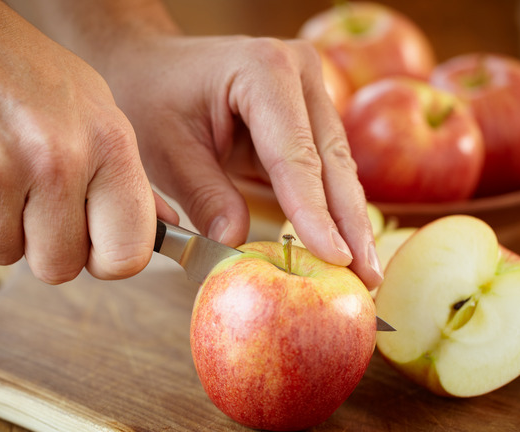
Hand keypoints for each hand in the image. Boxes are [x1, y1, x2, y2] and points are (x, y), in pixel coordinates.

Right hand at [0, 1, 172, 282]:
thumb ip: (126, 175)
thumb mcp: (92, 107)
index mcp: (108, 144)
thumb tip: (163, 225)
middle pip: (59, 268)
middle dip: (41, 243)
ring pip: (3, 255)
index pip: (127, 254)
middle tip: (29, 198)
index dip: (105, 259)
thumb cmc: (18, 69)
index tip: (90, 244)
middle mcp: (59, 160)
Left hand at [101, 35, 383, 288]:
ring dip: (349, 220)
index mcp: (263, 69)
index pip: (296, 154)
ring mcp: (310, 90)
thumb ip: (204, 196)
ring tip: (365, 272)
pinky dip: (333, 206)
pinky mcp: (309, 114)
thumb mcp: (167, 151)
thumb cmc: (153, 101)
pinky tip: (344, 246)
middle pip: (332, 160)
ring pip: (338, 165)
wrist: (151, 66)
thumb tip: (237, 244)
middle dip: (350, 224)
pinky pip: (326, 166)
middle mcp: (299, 72)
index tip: (335, 258)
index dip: (315, 212)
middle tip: (368, 278)